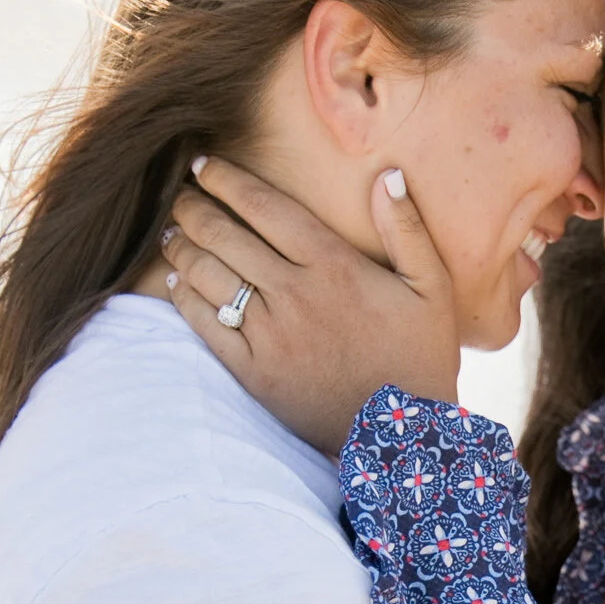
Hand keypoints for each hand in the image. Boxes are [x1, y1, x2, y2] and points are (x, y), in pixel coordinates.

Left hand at [161, 158, 459, 456]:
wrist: (404, 438)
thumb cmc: (420, 358)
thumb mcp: (432, 290)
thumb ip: (408, 230)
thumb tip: (387, 176)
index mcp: (334, 266)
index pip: (265, 208)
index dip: (228, 182)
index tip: (204, 165)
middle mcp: (295, 295)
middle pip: (226, 236)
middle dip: (193, 209)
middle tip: (177, 195)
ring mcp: (270, 336)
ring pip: (209, 277)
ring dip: (183, 248)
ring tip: (171, 235)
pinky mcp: (254, 373)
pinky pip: (207, 327)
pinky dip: (187, 299)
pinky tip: (179, 283)